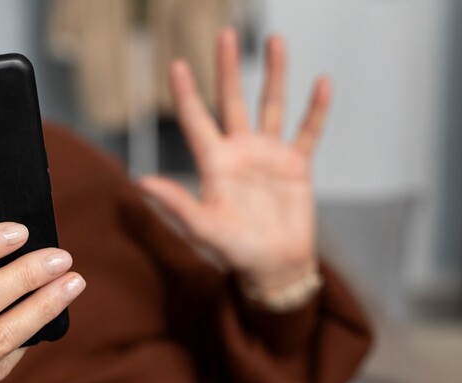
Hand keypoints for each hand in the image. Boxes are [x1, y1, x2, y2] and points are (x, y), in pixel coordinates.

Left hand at [138, 30, 329, 295]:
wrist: (274, 268)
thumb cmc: (235, 252)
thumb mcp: (203, 228)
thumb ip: (175, 203)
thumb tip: (140, 182)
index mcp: (214, 165)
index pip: (196, 121)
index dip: (186, 93)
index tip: (176, 63)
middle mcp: (239, 153)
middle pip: (232, 101)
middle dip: (227, 69)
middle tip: (225, 35)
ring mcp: (268, 156)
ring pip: (270, 106)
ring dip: (274, 75)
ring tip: (276, 41)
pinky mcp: (296, 166)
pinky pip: (308, 131)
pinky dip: (316, 110)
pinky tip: (322, 83)